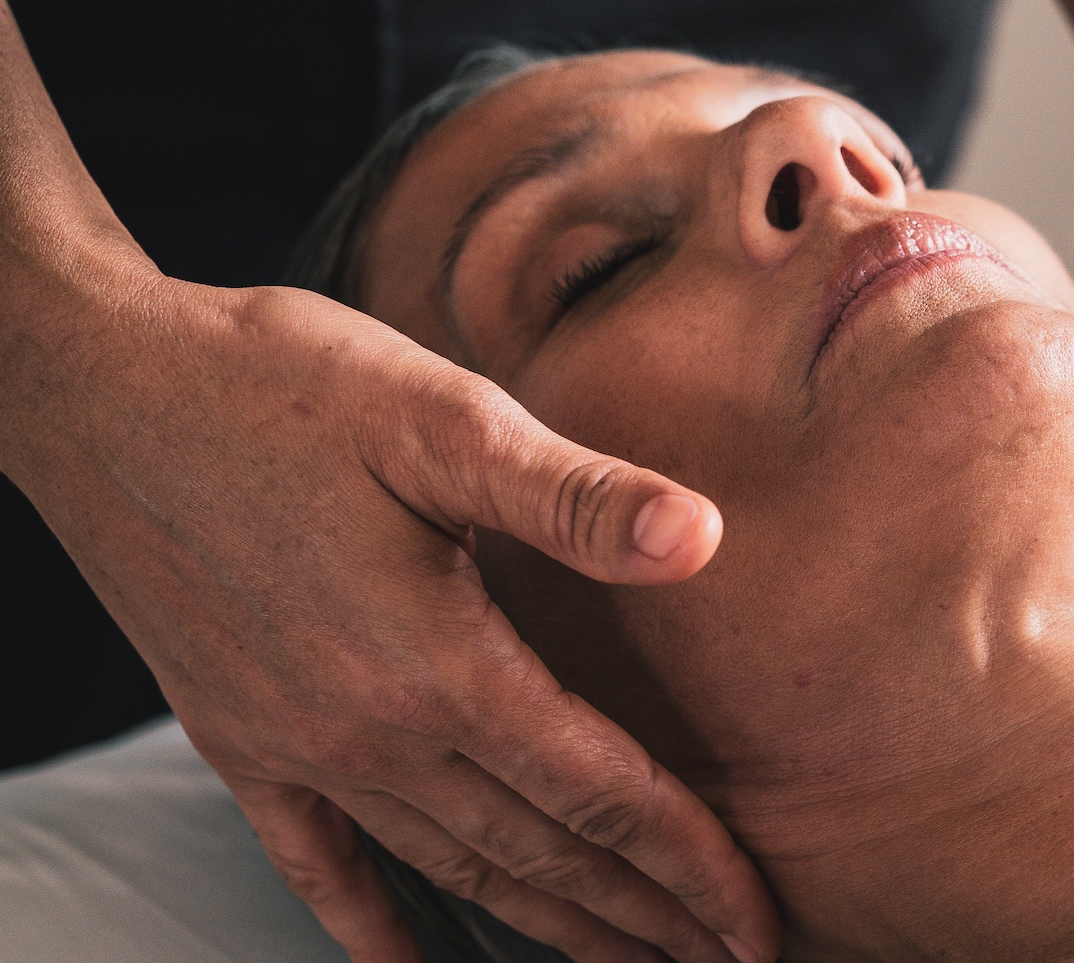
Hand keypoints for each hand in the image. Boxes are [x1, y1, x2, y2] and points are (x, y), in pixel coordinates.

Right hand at [4, 271, 779, 962]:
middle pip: (537, 852)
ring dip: (545, 923)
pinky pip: (316, 860)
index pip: (598, 793)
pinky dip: (370, 920)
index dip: (688, 860)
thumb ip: (574, 494)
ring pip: (448, 866)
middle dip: (641, 914)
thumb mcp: (440, 415)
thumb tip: (702, 538)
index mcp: (438, 661)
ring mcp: (293, 744)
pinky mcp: (235, 734)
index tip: (755, 922)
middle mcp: (368, 730)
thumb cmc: (278, 385)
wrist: (96, 388)